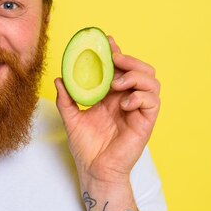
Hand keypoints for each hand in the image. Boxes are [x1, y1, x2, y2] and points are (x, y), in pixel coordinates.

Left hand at [54, 37, 159, 184]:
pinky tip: (123, 102)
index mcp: (112, 96)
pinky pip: (153, 102)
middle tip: (114, 59)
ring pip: (152, 82)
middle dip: (130, 60)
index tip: (107, 41)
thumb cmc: (85, 147)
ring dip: (136, 76)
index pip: (120, 69)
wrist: (94, 170)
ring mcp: (138, 110)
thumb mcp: (71, 118)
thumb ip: (66, 99)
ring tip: (117, 82)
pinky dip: (139, 96)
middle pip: (141, 70)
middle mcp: (128, 99)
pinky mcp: (145, 122)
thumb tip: (58, 79)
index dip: (117, 53)